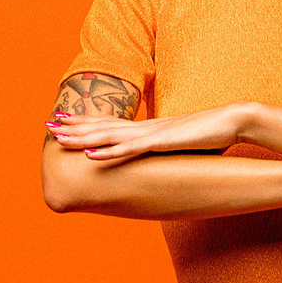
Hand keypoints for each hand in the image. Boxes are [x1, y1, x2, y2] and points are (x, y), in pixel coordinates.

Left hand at [44, 102, 246, 160]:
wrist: (233, 121)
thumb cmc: (215, 135)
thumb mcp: (189, 146)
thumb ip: (174, 151)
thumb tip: (172, 161)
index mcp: (152, 128)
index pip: (113, 123)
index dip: (89, 122)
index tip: (68, 122)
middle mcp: (146, 127)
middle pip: (104, 125)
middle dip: (75, 125)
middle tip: (48, 125)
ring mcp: (152, 133)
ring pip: (109, 135)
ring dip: (81, 136)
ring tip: (57, 137)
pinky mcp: (161, 142)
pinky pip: (129, 148)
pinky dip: (107, 151)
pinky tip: (89, 154)